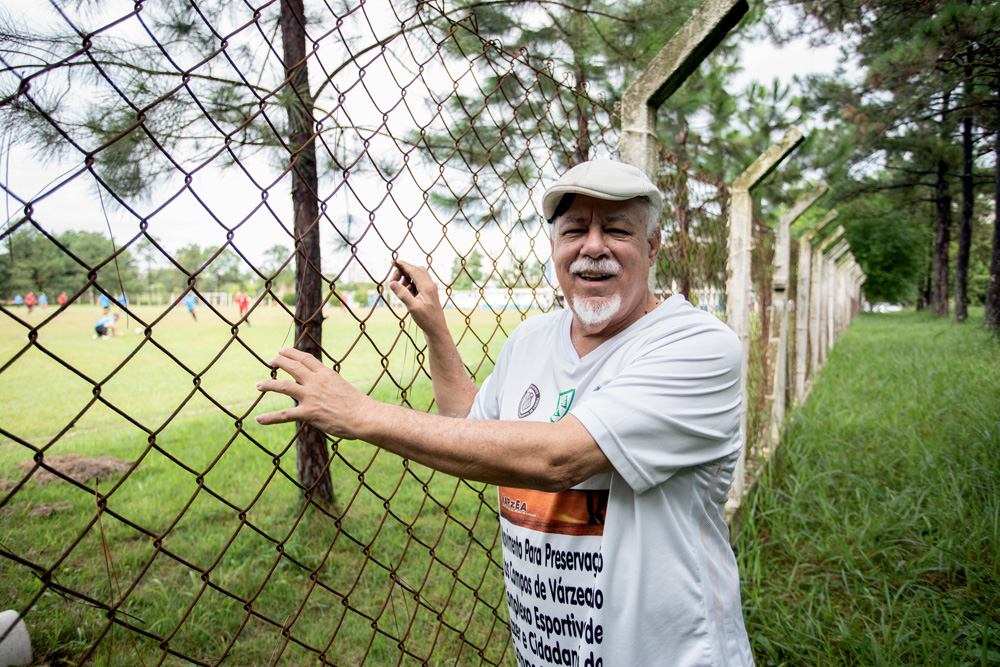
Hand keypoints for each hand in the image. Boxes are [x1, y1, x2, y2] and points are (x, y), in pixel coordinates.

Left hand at [255, 347, 373, 438]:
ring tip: (258, 385)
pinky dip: (270, 417)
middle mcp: (317, 382)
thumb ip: (328, 384)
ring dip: (269, 384)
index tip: (282, 350)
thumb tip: (321, 387)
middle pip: (293, 367)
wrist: (363, 416)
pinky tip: (258, 419)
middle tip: (270, 361)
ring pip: (284, 386)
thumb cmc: (357, 405)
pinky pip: (284, 414)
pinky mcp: (309, 413)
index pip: (305, 359)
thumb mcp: (342, 386)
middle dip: (279, 362)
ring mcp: (311, 396)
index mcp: (326, 374)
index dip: (291, 353)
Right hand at [388, 260, 447, 337]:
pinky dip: (411, 284)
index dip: (403, 265)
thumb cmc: (426, 320)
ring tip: (399, 289)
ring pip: (418, 276)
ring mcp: (430, 289)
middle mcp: (430, 285)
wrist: (437, 330)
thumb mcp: (412, 308)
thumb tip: (392, 283)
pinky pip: (419, 283)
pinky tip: (406, 294)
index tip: (393, 262)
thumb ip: (403, 294)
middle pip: (416, 270)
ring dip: (407, 278)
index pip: (414, 270)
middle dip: (404, 272)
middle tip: (393, 281)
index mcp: (427, 286)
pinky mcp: (429, 293)